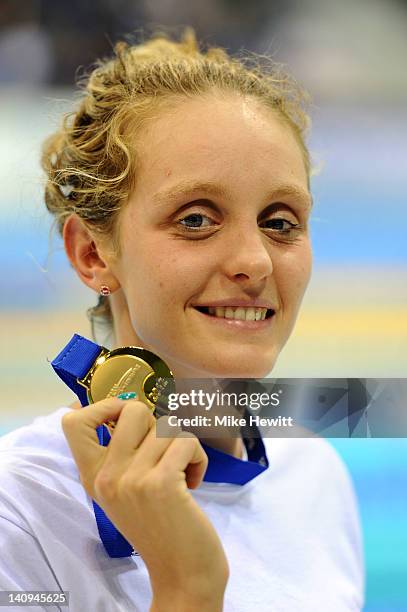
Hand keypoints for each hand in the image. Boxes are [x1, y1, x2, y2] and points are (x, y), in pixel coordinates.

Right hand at [62, 397, 228, 609]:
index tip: (126, 422)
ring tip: (182, 473)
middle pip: (132, 409)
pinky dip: (198, 458)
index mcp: (92, 477)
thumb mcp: (124, 492)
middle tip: (163, 453)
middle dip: (158, 423)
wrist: (182, 573)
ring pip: (167, 426)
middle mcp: (106, 476)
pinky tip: (192, 482)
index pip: (72, 421)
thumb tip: (131, 409)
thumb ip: (120, 456)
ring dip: (184, 446)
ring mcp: (131, 479)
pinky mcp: (160, 483)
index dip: (104, 407)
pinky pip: (186, 442)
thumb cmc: (159, 526)